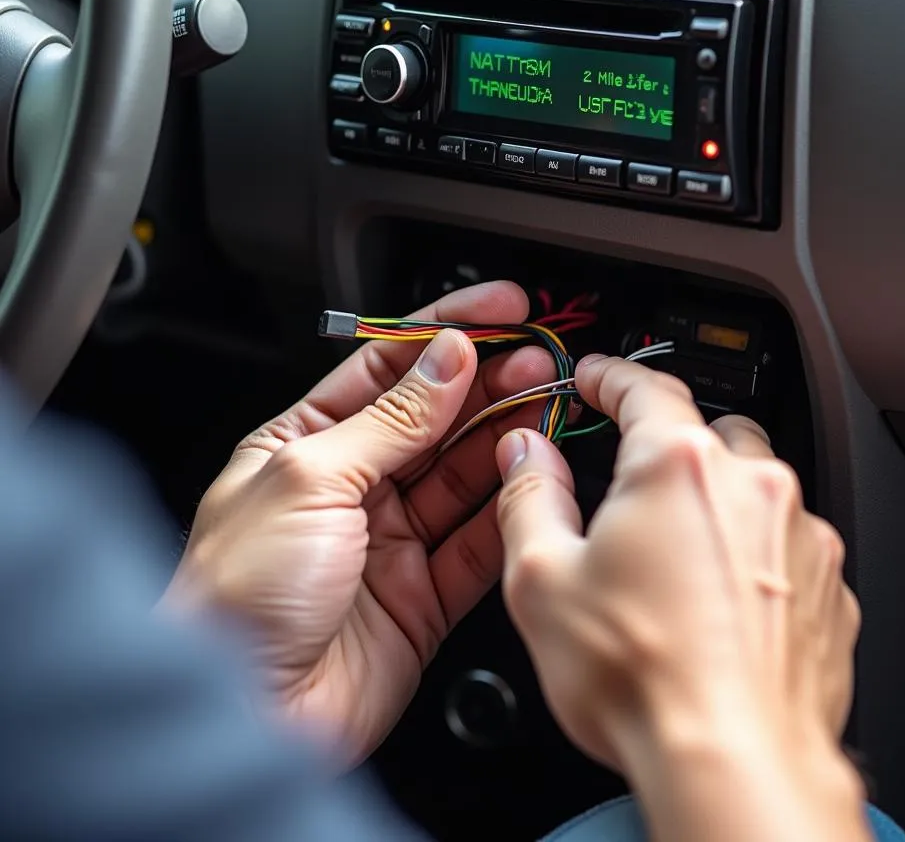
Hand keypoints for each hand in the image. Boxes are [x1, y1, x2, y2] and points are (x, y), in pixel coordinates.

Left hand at [163, 282, 554, 764]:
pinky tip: (534, 472)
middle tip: (538, 356)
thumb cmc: (235, 598)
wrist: (246, 717)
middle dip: (488, 380)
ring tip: (547, 399)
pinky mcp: (425, 595)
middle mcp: (352, 488)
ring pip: (465, 471)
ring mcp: (392, 541)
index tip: (499, 309)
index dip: (445, 332)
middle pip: (436, 416)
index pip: (387, 367)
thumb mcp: (310, 479)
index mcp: (306, 444)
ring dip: (507, 433)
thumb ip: (390, 420)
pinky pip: (481, 537)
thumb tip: (445, 359)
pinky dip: (511, 504)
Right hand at [496, 357, 864, 840]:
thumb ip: (530, 497)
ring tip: (676, 565)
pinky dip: (756, 554)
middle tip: (635, 488)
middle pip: (711, 429)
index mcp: (678, 466)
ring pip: (756, 485)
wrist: (736, 766)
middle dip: (672, 444)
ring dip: (718, 501)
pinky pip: (789, 542)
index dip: (612, 375)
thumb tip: (525, 453)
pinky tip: (720, 604)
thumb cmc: (642, 679)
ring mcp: (801, 536)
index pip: (645, 387)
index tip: (597, 377)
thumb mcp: (543, 580)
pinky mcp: (831, 587)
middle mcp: (753, 485)